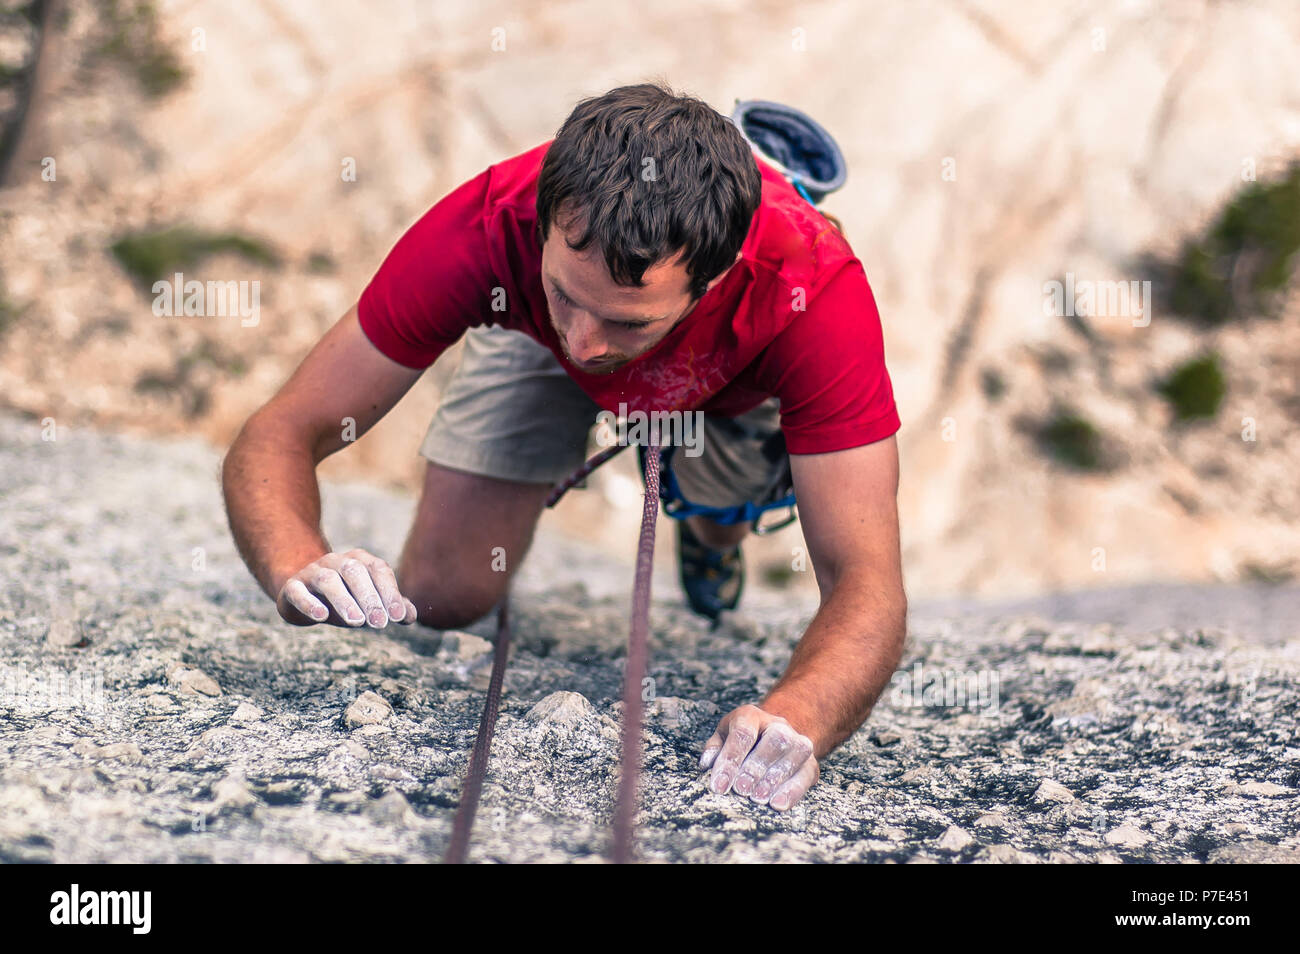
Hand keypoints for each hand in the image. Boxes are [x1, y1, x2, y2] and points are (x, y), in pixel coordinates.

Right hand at [276, 548, 418, 628]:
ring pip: (328, 580)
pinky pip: (298, 591)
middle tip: (380, 624)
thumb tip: (411, 616)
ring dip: (344, 600)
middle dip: (369, 598)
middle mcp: (336, 561)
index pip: (378, 570)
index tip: (399, 617)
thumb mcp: (368, 603)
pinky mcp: (292, 587)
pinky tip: (321, 617)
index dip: (390, 592)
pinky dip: (309, 603)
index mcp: (359, 561)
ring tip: (357, 623)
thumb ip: (390, 607)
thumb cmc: (343, 599)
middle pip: (355, 572)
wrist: (300, 595)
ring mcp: (312, 572)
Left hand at [699, 704, 818, 810]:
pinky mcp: (810, 763)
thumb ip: (714, 749)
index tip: (718, 786)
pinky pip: (806, 774)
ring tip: (757, 798)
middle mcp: (778, 724)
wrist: (772, 737)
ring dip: (775, 778)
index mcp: (751, 716)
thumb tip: (707, 764)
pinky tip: (777, 804)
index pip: (743, 733)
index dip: (730, 760)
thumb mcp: (723, 738)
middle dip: (756, 767)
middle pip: (775, 739)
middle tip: (741, 789)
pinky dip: (793, 791)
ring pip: (795, 752)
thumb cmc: (741, 741)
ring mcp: (798, 742)